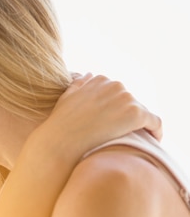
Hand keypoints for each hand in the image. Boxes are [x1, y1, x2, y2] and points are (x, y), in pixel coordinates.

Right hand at [34, 73, 162, 162]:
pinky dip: (156, 132)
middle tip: (121, 135)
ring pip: (142, 113)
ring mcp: (126, 99)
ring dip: (140, 126)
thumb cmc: (61, 124)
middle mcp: (116, 85)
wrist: (62, 142)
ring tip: (134, 141)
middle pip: (131, 102)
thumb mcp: (66, 98)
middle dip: (127, 117)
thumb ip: (78, 85)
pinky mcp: (136, 114)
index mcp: (101, 80)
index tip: (113, 123)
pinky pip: (155, 122)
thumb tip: (88, 74)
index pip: (118, 93)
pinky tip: (152, 141)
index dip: (117, 109)